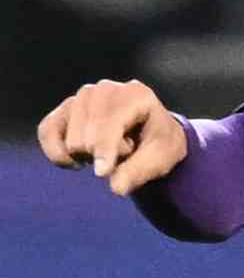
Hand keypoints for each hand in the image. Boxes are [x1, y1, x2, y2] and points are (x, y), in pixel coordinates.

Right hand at [37, 79, 186, 195]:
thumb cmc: (159, 143)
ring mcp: (82, 96)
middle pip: (88, 138)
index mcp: (135, 95)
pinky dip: (58, 154)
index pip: (109, 124)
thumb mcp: (162, 158)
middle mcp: (105, 90)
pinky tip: (78, 162)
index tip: (102, 172)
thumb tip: (116, 187)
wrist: (151, 133)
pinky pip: (47, 133)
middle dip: (106, 156)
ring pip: (72, 142)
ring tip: (110, 147)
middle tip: (127, 150)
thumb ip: (140, 171)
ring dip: (91, 156)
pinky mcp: (65, 108)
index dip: (105, 150)